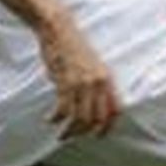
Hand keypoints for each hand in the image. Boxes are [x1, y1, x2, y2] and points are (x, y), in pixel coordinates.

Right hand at [39, 12, 120, 137]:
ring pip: (80, 118)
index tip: (99, 135)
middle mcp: (98, 82)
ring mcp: (83, 83)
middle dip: (86, 132)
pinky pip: (63, 109)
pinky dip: (56, 118)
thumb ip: (96, 85)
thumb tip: (93, 106)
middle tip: (74, 136)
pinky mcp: (66, 82)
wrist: (59, 30)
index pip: (116, 109)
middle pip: (98, 118)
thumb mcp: (93, 66)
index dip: (109, 126)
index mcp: (108, 78)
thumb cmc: (73, 47)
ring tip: (61, 134)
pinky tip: (50, 119)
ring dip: (70, 131)